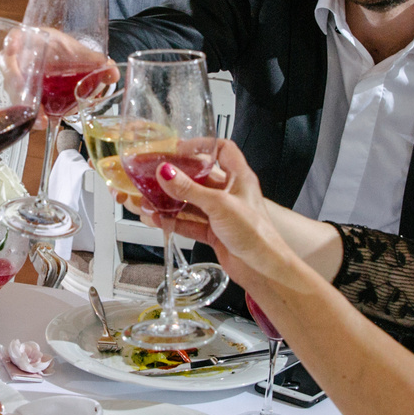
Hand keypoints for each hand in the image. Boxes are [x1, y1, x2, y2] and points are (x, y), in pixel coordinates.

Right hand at [141, 139, 293, 289]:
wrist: (263, 268)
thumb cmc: (256, 233)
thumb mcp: (219, 205)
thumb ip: (190, 189)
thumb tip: (167, 172)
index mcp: (239, 177)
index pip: (222, 150)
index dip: (202, 146)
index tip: (180, 149)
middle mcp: (230, 193)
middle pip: (200, 177)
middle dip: (177, 178)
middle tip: (155, 176)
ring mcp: (221, 213)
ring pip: (191, 202)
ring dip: (170, 202)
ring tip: (150, 200)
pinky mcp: (214, 232)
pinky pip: (190, 223)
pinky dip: (174, 221)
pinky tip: (159, 219)